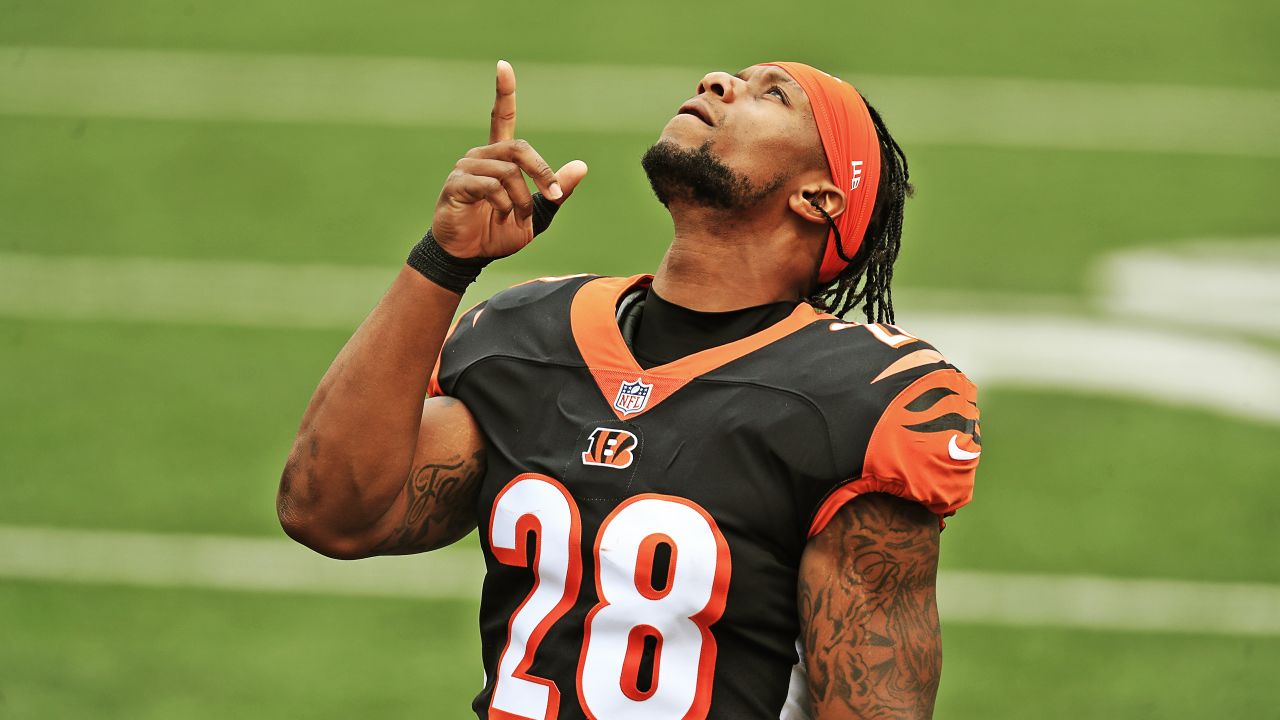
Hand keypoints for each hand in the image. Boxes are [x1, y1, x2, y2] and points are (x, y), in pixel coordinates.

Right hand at [431, 60, 588, 258]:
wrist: (470, 255)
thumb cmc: (499, 231)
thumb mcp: (538, 213)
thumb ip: (557, 190)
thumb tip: (581, 166)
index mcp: (500, 158)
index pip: (501, 118)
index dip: (504, 92)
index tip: (503, 66)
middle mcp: (481, 156)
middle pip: (519, 148)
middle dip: (543, 173)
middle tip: (554, 195)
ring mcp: (466, 169)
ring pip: (507, 172)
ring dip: (522, 200)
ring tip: (518, 218)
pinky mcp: (456, 185)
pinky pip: (489, 185)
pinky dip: (504, 204)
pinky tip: (501, 216)